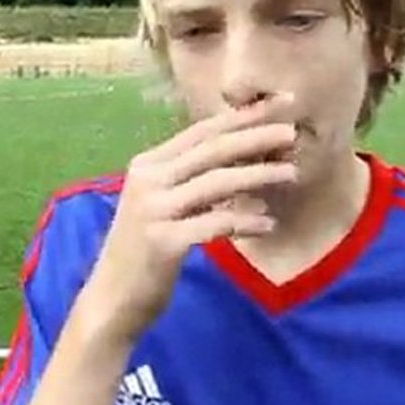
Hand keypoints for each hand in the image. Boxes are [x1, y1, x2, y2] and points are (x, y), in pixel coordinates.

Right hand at [83, 93, 298, 341]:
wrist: (112, 300)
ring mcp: (153, 210)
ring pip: (215, 183)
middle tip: (292, 132)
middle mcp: (148, 180)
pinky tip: (268, 223)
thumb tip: (248, 156)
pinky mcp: (162, 242)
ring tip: (291, 173)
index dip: (242, 117)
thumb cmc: (145, 251)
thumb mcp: (163, 205)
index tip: (278, 105)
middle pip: (211, 150)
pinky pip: (213, 225)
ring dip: (257, 175)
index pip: (202, 132)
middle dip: (255, 136)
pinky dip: (244, 222)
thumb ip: (194, 180)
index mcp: (148, 164)